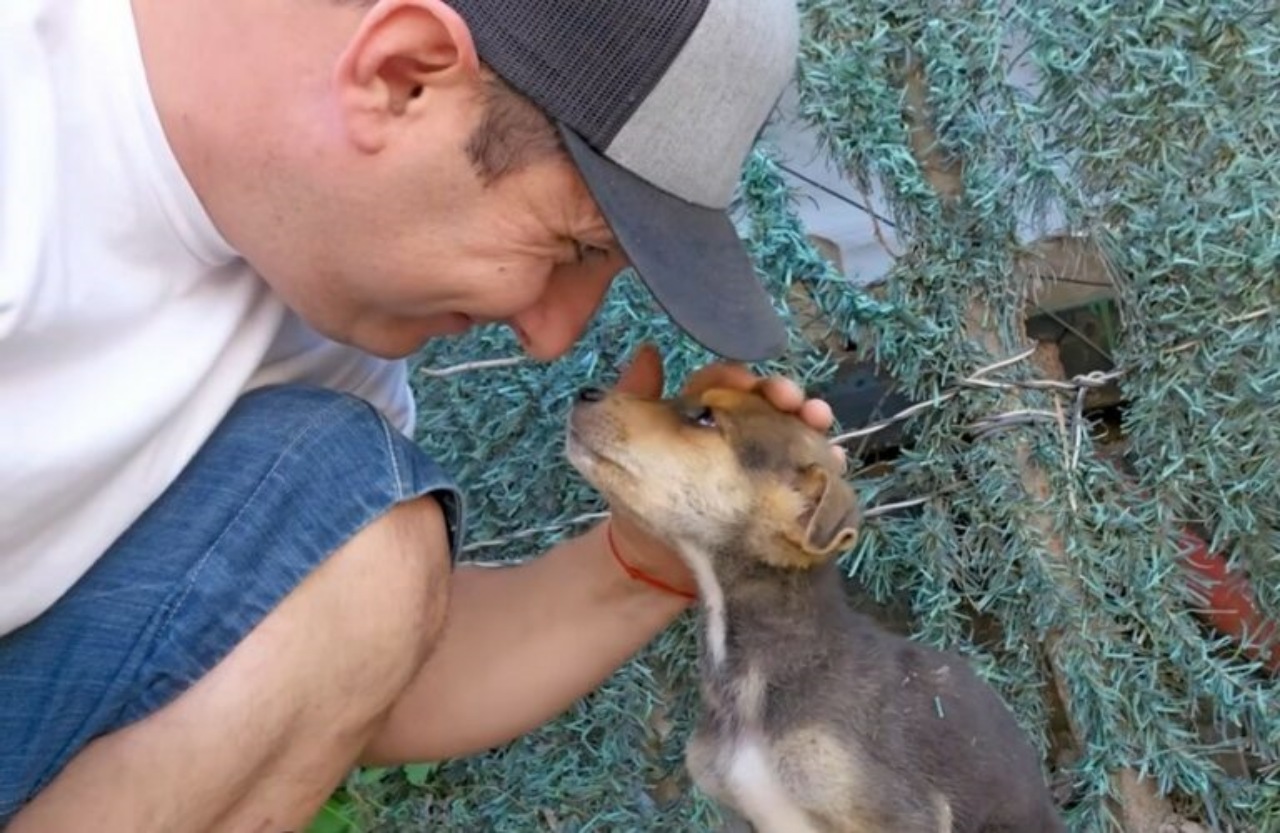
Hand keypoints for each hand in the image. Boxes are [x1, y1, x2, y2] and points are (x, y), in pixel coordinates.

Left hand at [600, 343, 844, 599]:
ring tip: (819, 418)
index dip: (737, 376)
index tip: (746, 380)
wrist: (648, 570)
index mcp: (699, 415)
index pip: (723, 384)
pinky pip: (807, 477)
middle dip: (784, 393)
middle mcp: (734, 436)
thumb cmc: (636, 501)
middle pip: (765, 404)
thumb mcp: (622, 447)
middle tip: (793, 397)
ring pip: (793, 433)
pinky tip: (833, 460)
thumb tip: (647, 350)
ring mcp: (759, 468)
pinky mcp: (777, 500)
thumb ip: (632, 400)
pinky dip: (824, 466)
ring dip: (811, 420)